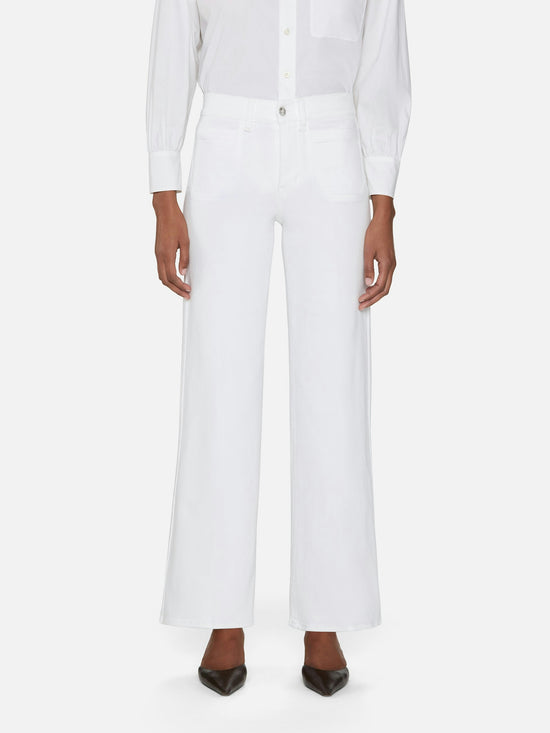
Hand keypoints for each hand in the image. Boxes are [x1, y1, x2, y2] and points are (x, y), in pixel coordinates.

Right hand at [153, 191, 191, 298]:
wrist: (165, 211)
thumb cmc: (176, 223)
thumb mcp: (185, 241)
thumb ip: (184, 258)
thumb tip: (183, 272)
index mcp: (166, 254)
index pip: (172, 277)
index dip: (180, 286)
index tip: (188, 290)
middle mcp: (159, 256)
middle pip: (164, 280)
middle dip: (175, 289)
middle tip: (185, 295)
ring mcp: (157, 253)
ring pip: (161, 275)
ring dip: (171, 284)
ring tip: (181, 289)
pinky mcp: (158, 251)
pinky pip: (161, 268)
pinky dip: (167, 276)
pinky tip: (175, 277)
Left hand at [358, 195, 396, 309]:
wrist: (383, 221)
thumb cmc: (375, 233)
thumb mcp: (368, 251)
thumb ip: (368, 268)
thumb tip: (367, 284)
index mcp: (387, 265)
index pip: (380, 287)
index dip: (370, 296)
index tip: (360, 300)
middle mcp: (392, 266)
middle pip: (385, 290)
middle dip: (373, 299)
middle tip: (361, 305)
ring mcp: (392, 264)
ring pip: (386, 285)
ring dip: (376, 294)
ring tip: (365, 300)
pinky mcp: (389, 262)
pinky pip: (385, 279)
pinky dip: (378, 287)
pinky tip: (370, 289)